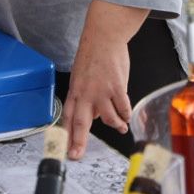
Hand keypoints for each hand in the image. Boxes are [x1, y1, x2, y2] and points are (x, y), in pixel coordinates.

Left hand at [64, 15, 135, 160]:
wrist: (103, 37)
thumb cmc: (93, 56)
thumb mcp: (82, 78)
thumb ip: (86, 97)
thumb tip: (96, 116)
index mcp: (75, 91)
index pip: (67, 117)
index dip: (66, 134)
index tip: (65, 149)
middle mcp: (85, 93)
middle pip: (80, 122)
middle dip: (78, 141)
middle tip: (77, 155)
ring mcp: (100, 91)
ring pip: (108, 118)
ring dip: (116, 125)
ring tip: (121, 127)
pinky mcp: (116, 87)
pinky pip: (123, 108)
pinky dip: (126, 114)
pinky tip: (127, 115)